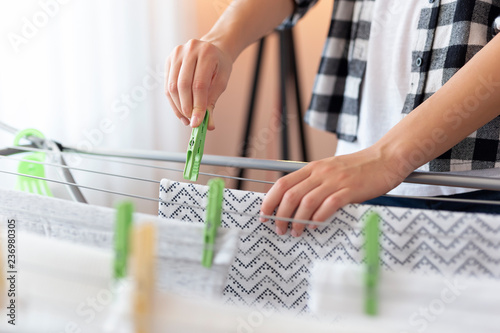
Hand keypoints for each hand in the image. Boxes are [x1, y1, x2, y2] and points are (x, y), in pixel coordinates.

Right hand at [165, 39, 232, 129]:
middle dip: (186, 107)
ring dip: (178, 106)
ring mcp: (176, 53)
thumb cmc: (219, 66)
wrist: (213, 48)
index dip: (197, 105)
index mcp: (207, 53)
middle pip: (183, 85)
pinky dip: (173, 101)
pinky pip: (167, 85)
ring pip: (172, 86)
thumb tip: (208, 126)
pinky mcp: (169, 60)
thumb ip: (213, 102)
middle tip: (192, 121)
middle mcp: (189, 50)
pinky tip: (181, 112)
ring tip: (188, 118)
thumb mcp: (221, 82)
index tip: (197, 123)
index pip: (199, 84)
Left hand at [260, 147, 405, 236]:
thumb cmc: (359, 167)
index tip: (264, 214)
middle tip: (279, 229)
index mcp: (314, 168)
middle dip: (280, 215)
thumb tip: (296, 202)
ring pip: (306, 202)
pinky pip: (328, 205)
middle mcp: (321, 173)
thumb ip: (315, 182)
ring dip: (297, 220)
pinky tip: (315, 226)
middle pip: (290, 195)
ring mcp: (335, 181)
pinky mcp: (350, 190)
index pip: (283, 183)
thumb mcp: (331, 169)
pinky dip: (318, 218)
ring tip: (295, 232)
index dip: (269, 200)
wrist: (386, 158)